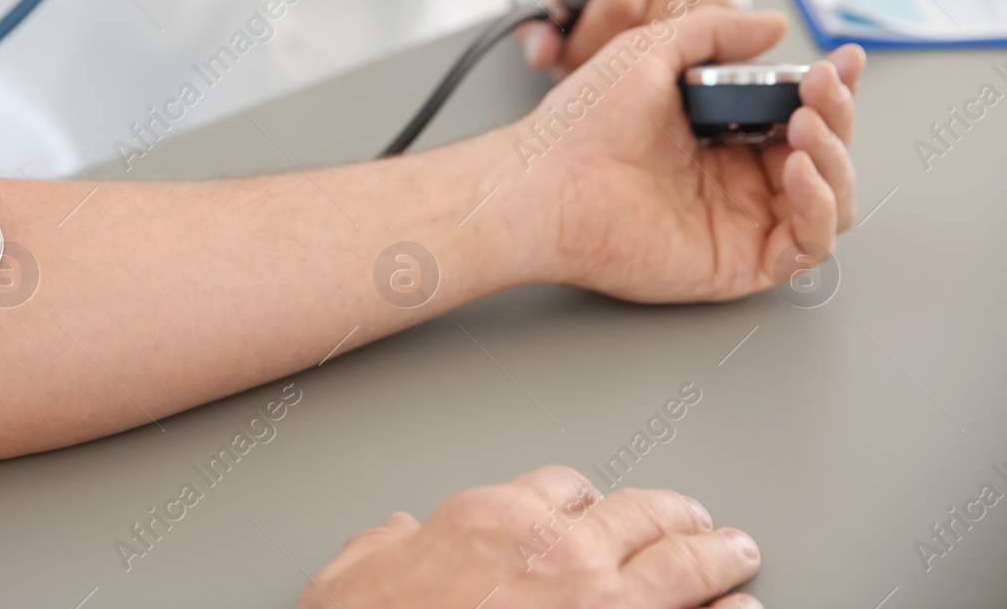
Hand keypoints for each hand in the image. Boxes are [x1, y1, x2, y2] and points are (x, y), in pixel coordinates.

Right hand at [301, 465, 761, 608]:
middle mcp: (556, 552)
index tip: (596, 508)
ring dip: (718, 557)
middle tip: (699, 519)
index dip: (584, 499)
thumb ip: (378, 548)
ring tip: (740, 556)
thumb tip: (392, 537)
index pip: (558, 489)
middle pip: (636, 514)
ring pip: (682, 563)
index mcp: (489, 522)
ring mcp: (603, 605)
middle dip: (673, 515)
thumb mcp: (347, 581)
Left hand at [510, 4, 862, 303]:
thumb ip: (714, 32)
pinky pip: (809, 246)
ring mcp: (742, 222)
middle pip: (825, 155)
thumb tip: (773, 25)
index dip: (829, 89)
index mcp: (722, 134)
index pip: (800, 114)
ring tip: (805, 126)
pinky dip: (820, 207)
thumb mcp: (650, 50)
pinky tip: (798, 172)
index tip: (843, 61)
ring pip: (831, 199)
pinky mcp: (739, 262)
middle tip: (820, 91)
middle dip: (837, 116)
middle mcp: (738, 180)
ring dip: (835, 159)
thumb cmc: (582, 123)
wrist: (546, 180)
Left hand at [516, 0, 731, 72]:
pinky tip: (652, 65)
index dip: (589, 43)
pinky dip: (677, 66)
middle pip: (653, 27)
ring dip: (647, 67)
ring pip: (684, 45)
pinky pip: (709, 50)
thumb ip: (533, 21)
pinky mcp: (731, 7)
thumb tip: (541, 54)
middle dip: (616, 60)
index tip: (568, 60)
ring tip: (618, 64)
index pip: (618, 5)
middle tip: (591, 69)